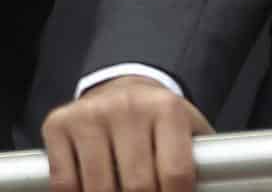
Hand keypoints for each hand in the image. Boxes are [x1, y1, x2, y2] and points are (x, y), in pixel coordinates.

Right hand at [44, 76, 211, 191]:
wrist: (124, 89)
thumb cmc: (160, 124)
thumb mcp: (190, 135)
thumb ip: (202, 165)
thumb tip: (212, 189)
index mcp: (167, 109)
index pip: (176, 175)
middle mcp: (128, 106)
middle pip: (138, 186)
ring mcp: (90, 113)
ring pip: (99, 189)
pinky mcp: (59, 123)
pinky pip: (64, 183)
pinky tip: (91, 190)